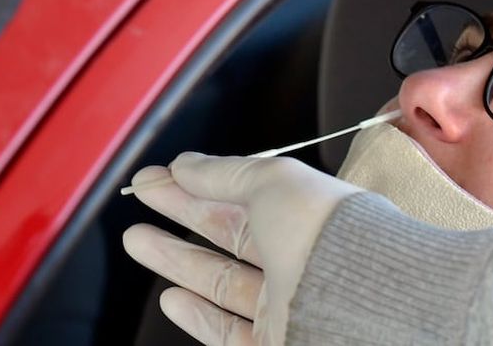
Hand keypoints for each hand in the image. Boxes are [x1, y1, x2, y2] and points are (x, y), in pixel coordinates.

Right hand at [123, 152, 361, 344]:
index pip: (248, 195)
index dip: (202, 182)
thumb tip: (188, 164)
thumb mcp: (274, 181)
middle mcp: (302, 258)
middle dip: (182, 213)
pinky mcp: (274, 343)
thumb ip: (227, 172)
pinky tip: (171, 297)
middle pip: (232, 233)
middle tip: (142, 197)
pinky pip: (229, 332)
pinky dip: (197, 315)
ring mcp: (287, 303)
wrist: (355, 303)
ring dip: (177, 260)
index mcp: (311, 214)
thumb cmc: (327, 234)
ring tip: (137, 238)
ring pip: (223, 281)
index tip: (161, 174)